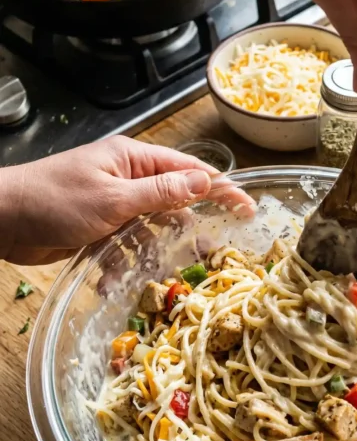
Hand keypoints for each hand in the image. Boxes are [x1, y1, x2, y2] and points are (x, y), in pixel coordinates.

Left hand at [0, 136, 252, 264]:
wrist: (1, 219)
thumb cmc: (54, 200)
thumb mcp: (113, 198)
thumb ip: (161, 192)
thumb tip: (205, 181)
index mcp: (133, 159)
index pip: (189, 170)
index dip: (221, 188)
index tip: (248, 207)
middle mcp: (126, 178)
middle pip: (174, 200)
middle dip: (190, 226)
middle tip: (212, 250)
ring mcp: (112, 203)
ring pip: (149, 227)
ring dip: (152, 250)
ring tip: (163, 272)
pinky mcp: (97, 228)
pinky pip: (123, 246)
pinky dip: (122, 263)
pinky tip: (115, 281)